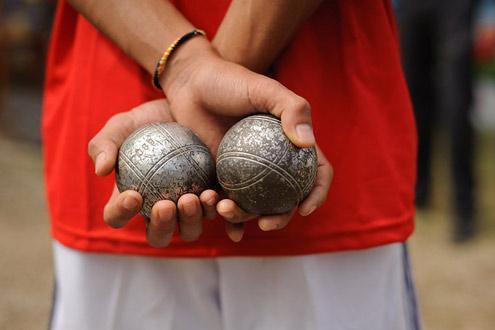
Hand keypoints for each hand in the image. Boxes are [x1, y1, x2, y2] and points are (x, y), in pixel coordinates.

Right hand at [87, 99, 219, 246]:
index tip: (133, 194)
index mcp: (130, 200)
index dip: (121, 213)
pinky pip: (218, 214)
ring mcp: (188, 208)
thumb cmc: (149, 121)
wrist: (186, 107)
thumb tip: (101, 171)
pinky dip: (220, 214)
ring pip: (190, 230)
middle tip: (166, 204)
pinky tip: (219, 199)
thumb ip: (104, 144)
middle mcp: (159, 211)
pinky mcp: (213, 199)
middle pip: (158, 235)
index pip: (117, 216)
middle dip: (161, 226)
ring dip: (191, 221)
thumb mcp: (122, 125)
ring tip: (192, 198)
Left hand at [160, 39, 331, 240]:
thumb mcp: (265, 89)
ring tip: (225, 209)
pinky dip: (226, 216)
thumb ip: (292, 109)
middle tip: (265, 223)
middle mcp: (272, 162)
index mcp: (291, 143)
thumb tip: (308, 143)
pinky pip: (227, 201)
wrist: (192, 83)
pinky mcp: (221, 176)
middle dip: (280, 218)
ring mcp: (247, 172)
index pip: (315, 173)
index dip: (317, 194)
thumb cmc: (231, 81)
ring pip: (254, 205)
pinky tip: (220, 221)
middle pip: (286, 199)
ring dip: (245, 217)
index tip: (305, 208)